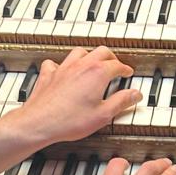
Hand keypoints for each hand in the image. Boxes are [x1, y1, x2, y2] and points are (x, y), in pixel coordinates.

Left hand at [13, 46, 138, 145]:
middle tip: (115, 65)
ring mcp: (63, 68)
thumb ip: (121, 102)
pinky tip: (63, 70)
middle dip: (111, 58)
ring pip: (80, 52)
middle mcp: (81, 65)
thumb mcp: (103, 115)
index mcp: (98, 73)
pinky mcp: (49, 74)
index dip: (125, 69)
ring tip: (94, 63)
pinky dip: (63, 64)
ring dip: (89, 56)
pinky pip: (56, 62)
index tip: (127, 72)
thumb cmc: (69, 120)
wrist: (40, 122)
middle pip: (101, 52)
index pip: (117, 65)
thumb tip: (135, 94)